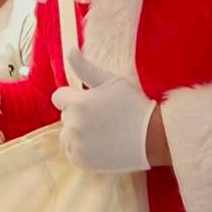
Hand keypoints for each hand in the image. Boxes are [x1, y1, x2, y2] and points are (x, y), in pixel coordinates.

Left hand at [50, 51, 155, 172]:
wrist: (152, 138)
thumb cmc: (134, 105)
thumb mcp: (112, 81)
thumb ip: (86, 68)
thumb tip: (69, 50)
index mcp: (77, 103)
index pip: (59, 97)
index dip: (74, 97)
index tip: (92, 101)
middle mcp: (73, 125)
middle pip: (65, 116)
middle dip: (78, 115)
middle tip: (103, 117)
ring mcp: (77, 145)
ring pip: (66, 135)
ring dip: (77, 132)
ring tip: (102, 131)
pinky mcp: (82, 161)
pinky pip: (71, 152)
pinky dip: (81, 148)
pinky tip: (100, 143)